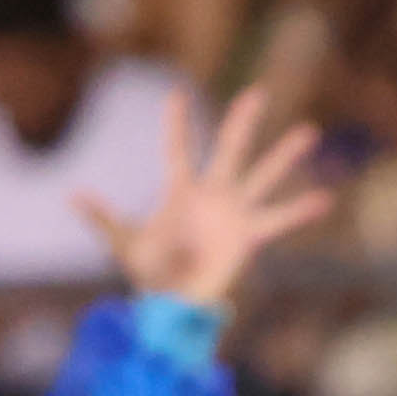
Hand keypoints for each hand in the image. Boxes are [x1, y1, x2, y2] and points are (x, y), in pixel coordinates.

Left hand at [90, 82, 332, 316]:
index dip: (177, 124)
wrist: (175, 304)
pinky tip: (324, 198)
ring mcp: (234, 212)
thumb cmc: (150, 272)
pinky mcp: (250, 237)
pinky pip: (278, 220)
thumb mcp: (124, 243)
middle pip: (230, 150)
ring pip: (262, 177)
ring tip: (309, 132)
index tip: (177, 94)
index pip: (178, 150)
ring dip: (285, 156)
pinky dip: (301, 210)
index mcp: (181, 191)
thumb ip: (103, 218)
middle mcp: (212, 194)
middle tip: (258, 91)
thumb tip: (72, 194)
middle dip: (243, 122)